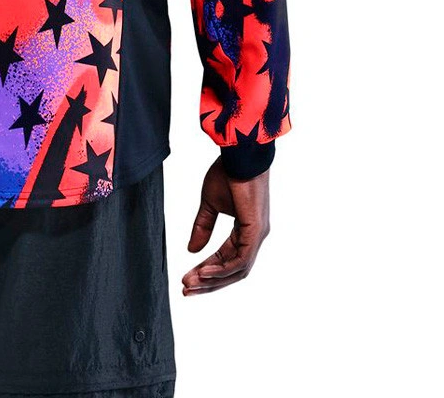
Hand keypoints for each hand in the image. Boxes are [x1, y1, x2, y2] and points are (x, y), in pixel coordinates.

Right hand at [181, 156, 270, 294]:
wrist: (239, 155)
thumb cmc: (227, 173)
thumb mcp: (209, 203)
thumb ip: (202, 227)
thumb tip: (191, 250)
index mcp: (245, 231)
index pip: (225, 258)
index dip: (205, 270)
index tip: (186, 278)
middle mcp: (253, 237)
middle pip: (232, 270)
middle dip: (208, 282)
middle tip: (186, 290)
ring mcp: (257, 236)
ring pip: (237, 270)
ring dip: (213, 279)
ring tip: (191, 283)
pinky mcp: (256, 231)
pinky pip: (241, 260)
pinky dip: (223, 269)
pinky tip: (205, 272)